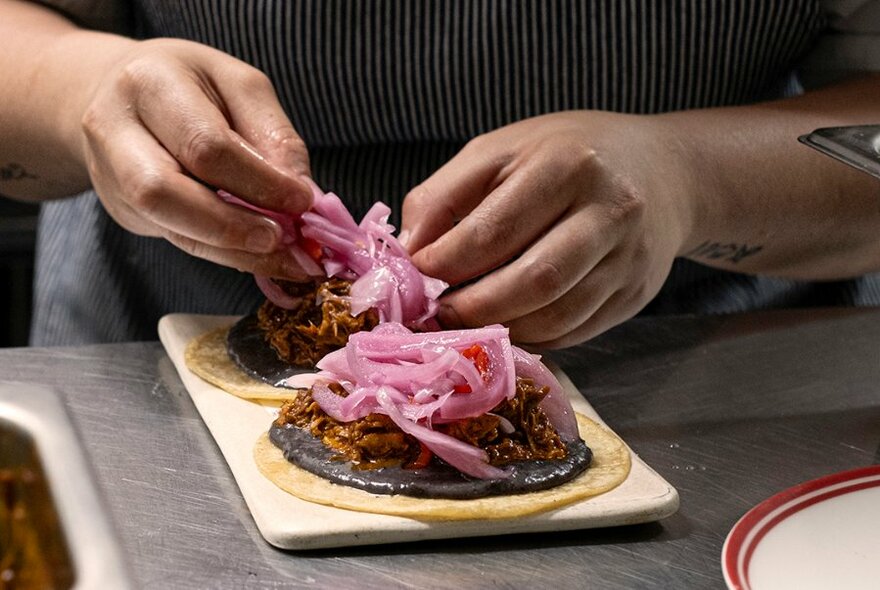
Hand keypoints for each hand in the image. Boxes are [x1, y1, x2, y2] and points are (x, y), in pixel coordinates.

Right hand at [79, 38, 312, 277]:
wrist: (120, 93)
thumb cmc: (191, 85)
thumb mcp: (239, 86)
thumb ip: (272, 134)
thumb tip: (301, 191)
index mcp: (149, 84)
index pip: (204, 144)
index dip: (258, 180)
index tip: (303, 200)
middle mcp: (114, 129)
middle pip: (162, 190)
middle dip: (232, 224)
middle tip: (283, 239)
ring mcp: (111, 175)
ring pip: (168, 226)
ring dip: (232, 250)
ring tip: (282, 258)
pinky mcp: (124, 209)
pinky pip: (178, 238)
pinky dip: (225, 253)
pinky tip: (260, 257)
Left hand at [401, 111, 695, 346]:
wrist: (662, 171)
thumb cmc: (566, 155)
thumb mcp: (500, 151)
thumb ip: (445, 195)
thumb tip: (407, 251)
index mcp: (568, 163)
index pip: (496, 229)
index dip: (446, 261)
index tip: (418, 272)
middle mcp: (609, 211)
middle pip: (534, 280)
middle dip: (474, 307)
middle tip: (440, 311)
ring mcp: (629, 259)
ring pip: (557, 316)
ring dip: (502, 329)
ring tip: (468, 320)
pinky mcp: (635, 295)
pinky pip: (575, 332)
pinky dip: (531, 337)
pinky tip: (507, 323)